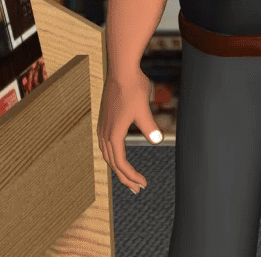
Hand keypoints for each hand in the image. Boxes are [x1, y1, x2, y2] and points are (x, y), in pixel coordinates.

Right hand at [98, 71, 161, 193]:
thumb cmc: (134, 89)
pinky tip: (120, 155)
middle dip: (125, 178)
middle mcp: (105, 133)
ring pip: (108, 154)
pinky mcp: (105, 121)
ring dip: (118, 167)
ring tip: (129, 177)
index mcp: (113, 134)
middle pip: (112, 163)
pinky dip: (114, 155)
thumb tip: (157, 141)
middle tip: (138, 189)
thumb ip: (150, 126)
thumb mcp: (143, 109)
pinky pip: (106, 145)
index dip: (131, 176)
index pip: (120, 163)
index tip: (143, 184)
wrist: (121, 71)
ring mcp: (103, 127)